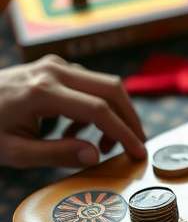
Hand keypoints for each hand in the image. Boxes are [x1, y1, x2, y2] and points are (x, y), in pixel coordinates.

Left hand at [0, 55, 146, 168]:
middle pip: (111, 89)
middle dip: (130, 118)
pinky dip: (96, 106)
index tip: (138, 153)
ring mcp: (54, 66)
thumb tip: (94, 155)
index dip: (123, 133)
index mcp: (43, 93)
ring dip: (113, 113)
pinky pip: (89, 83)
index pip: (99, 111)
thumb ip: (56, 154)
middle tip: (137, 144)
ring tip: (101, 144)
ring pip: (104, 84)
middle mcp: (53, 72)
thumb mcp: (15, 152)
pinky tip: (80, 129)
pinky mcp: (53, 67)